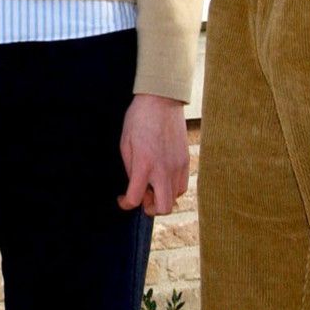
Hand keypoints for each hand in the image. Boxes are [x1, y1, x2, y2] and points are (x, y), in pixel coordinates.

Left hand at [117, 92, 190, 216]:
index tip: (123, 199)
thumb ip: (130, 168)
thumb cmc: (139, 119)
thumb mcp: (125, 143)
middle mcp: (163, 169)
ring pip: (174, 198)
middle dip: (150, 209)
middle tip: (142, 197)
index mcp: (144, 164)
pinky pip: (182, 186)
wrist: (162, 100)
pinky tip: (163, 177)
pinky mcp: (186, 161)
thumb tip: (135, 184)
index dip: (126, 204)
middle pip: (163, 208)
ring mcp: (177, 166)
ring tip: (152, 184)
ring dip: (162, 198)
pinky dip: (172, 188)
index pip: (135, 198)